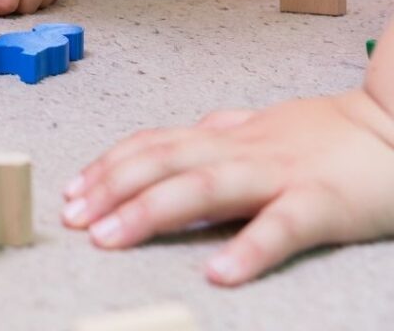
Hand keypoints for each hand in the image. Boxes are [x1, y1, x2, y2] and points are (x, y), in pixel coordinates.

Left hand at [61, 90, 393, 285]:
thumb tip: (185, 131)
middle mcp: (239, 149)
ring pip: (203, 186)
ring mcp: (277, 174)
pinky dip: (247, 248)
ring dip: (151, 211)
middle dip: (111, 188)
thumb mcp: (262, 126)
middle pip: (163, 162)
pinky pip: (280, 226)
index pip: (152, 145)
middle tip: (73, 218)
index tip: (71, 190)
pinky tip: (216, 273)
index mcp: (224, 136)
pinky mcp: (320, 202)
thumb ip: (222, 131)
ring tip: (110, 238)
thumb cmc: (326, 133)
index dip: (108, 165)